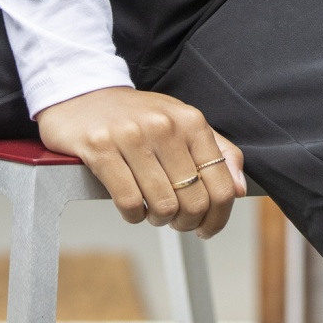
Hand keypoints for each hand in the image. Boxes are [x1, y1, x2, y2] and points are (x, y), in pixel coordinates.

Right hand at [35, 86, 245, 237]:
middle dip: (185, 222)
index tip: (206, 228)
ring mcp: (132, 136)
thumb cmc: (137, 116)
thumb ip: (217, 152)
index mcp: (191, 121)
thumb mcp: (181, 122)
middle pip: (195, 202)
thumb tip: (240, 190)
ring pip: (163, 206)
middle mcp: (165, 126)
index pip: (222, 186)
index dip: (218, 218)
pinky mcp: (101, 148)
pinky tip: (132, 206)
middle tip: (173, 219)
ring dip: (158, 219)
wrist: (83, 94)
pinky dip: (133, 215)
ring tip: (150, 209)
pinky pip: (129, 203)